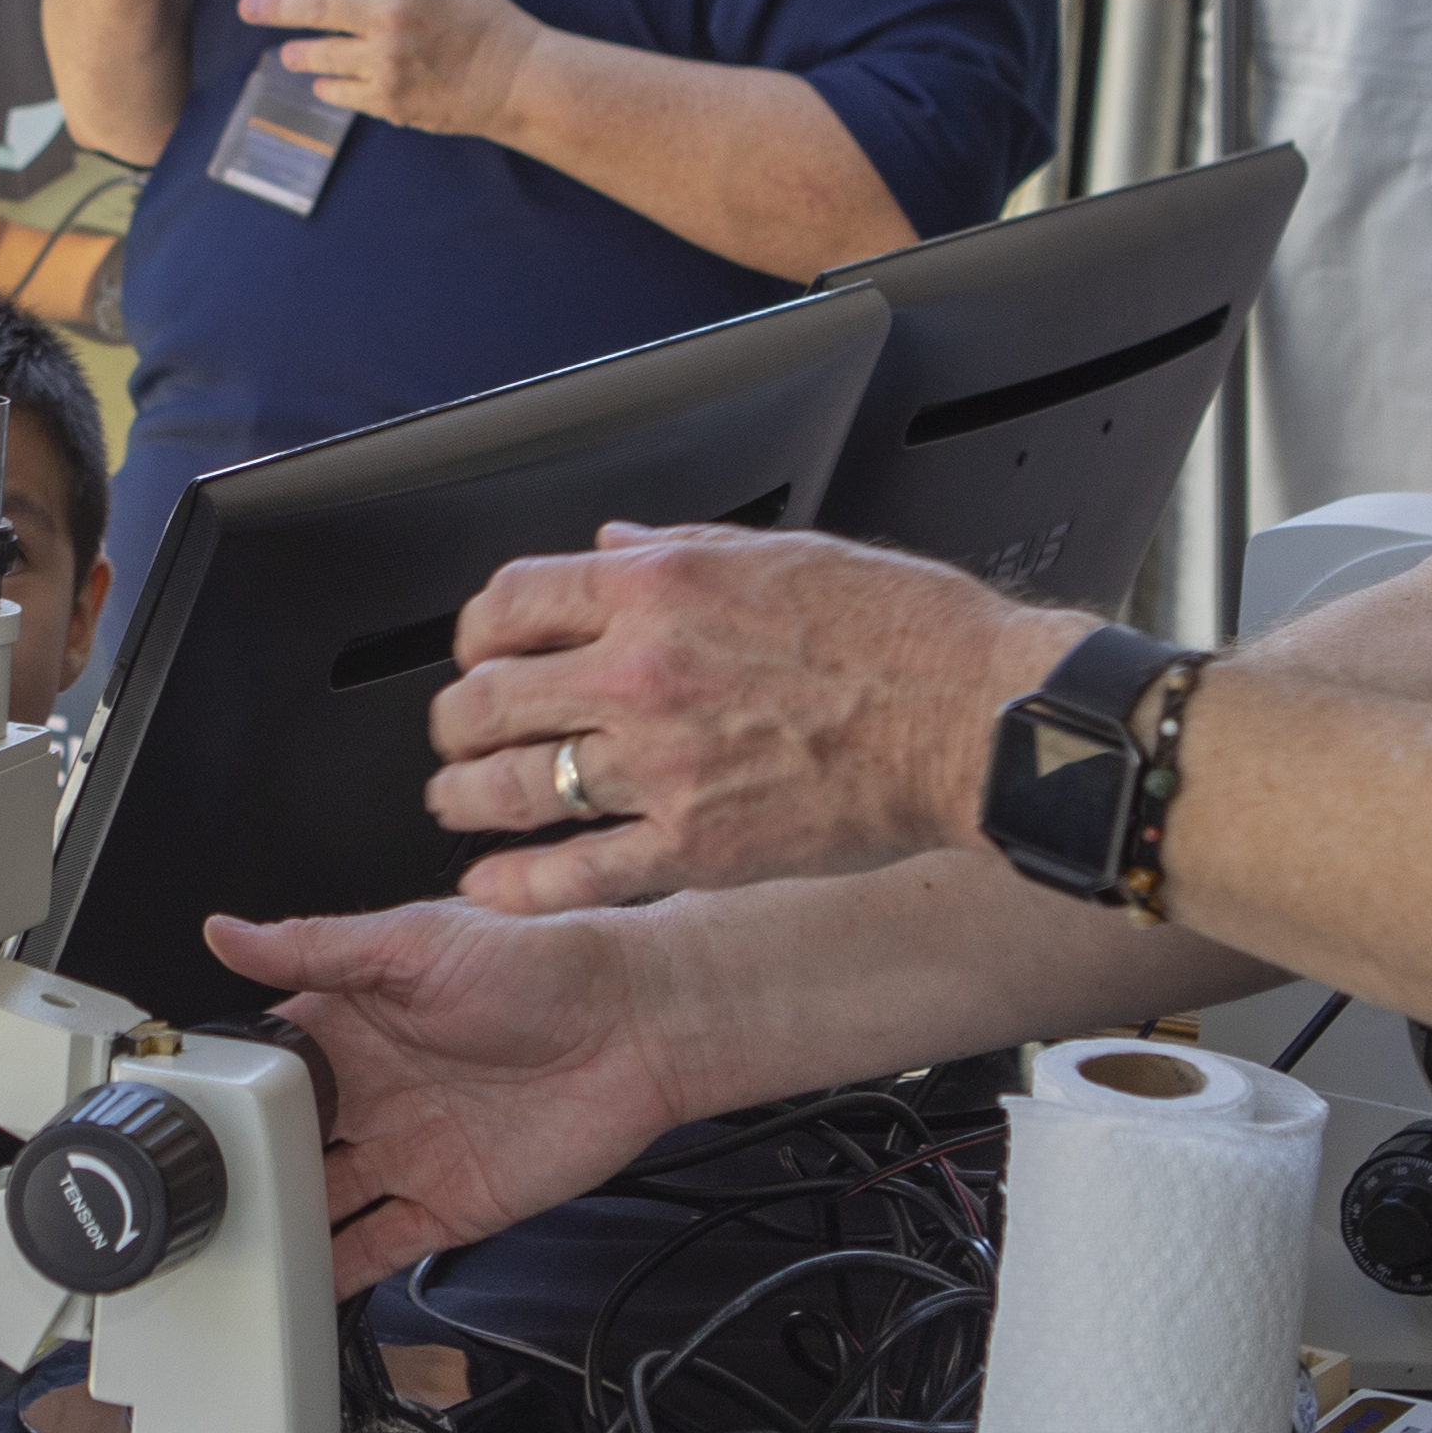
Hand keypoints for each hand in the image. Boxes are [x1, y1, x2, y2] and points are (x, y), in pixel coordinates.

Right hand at [225, 899, 707, 1288]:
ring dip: (281, 1225)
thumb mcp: (416, 942)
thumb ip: (317, 947)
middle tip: (195, 1200)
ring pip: (322, 1202)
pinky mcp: (449, 1204)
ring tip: (231, 1252)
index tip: (180, 1120)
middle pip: (286, 1144)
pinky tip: (299, 1289)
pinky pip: (378, 1247)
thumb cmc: (545, 964)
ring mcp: (408, 1153)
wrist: (640, 1026)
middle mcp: (373, 1092)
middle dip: (244, 1172)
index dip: (226, 1092)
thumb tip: (227, 933)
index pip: (266, 1065)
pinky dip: (337, 1272)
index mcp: (352, 1023)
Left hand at [238, 0, 538, 139]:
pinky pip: (341, 91)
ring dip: (298, 52)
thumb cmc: (486, 20)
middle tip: (247, 6)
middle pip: (317, 6)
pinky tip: (323, 82)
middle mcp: (391, 16)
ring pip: (322, 54)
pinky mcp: (390, 99)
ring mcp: (388, 60)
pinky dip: (328, 86)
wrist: (519, 78)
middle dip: (274, 5)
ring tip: (287, 51)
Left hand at [419, 527, 1058, 912]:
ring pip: (508, 787)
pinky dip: (518, 886)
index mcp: (659, 590)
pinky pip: (576, 875)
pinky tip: (491, 885)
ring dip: (463, 797)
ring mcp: (662, 766)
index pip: (510, 602)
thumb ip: (678, 552)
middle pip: (486, 698)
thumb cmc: (903, 633)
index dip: (475, 632)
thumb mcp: (781, 552)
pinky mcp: (695, 847)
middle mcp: (642, 674)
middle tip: (459, 732)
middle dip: (456, 719)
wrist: (975, 718)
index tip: (481, 650)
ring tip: (458, 801)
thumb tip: (611, 546)